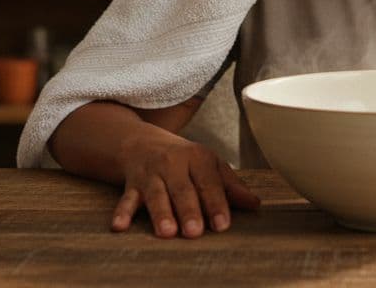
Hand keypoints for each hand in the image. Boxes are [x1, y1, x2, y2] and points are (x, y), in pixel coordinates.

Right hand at [111, 131, 259, 237]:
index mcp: (198, 158)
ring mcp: (152, 174)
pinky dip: (122, 212)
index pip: (209, 182)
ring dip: (161, 213)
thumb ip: (231, 186)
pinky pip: (126, 198)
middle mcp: (174, 164)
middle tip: (195, 231)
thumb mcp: (210, 164)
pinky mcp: (132, 183)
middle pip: (183, 189)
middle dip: (189, 210)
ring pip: (156, 195)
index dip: (216, 204)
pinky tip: (120, 226)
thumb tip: (255, 204)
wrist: (143, 142)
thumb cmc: (184, 159)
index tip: (222, 225)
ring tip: (167, 232)